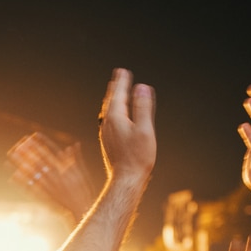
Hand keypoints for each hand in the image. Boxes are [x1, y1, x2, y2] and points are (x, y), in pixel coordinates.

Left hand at [9, 135, 96, 222]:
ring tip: (10, 158)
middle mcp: (54, 176)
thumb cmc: (83, 192)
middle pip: (38, 161)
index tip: (32, 136)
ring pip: (31, 173)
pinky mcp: (44, 197)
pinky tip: (13, 176)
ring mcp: (48, 187)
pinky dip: (22, 182)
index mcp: (64, 169)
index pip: (50, 153)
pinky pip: (30, 188)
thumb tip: (74, 145)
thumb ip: (77, 159)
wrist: (81, 210)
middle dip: (27, 153)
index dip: (40, 144)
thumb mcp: (82, 173)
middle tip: (17, 145)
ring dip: (20, 165)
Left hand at [99, 69, 155, 183]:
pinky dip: (112, 112)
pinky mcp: (107, 142)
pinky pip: (108, 121)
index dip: (122, 82)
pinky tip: (114, 117)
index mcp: (116, 118)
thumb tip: (142, 87)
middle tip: (118, 76)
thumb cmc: (138, 157)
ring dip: (112, 100)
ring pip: (108, 111)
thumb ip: (143, 107)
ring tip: (114, 93)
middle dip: (116, 88)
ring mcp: (106, 134)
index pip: (119, 94)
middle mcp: (107, 124)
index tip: (123, 71)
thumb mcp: (145, 130)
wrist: (126, 179)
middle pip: (111, 101)